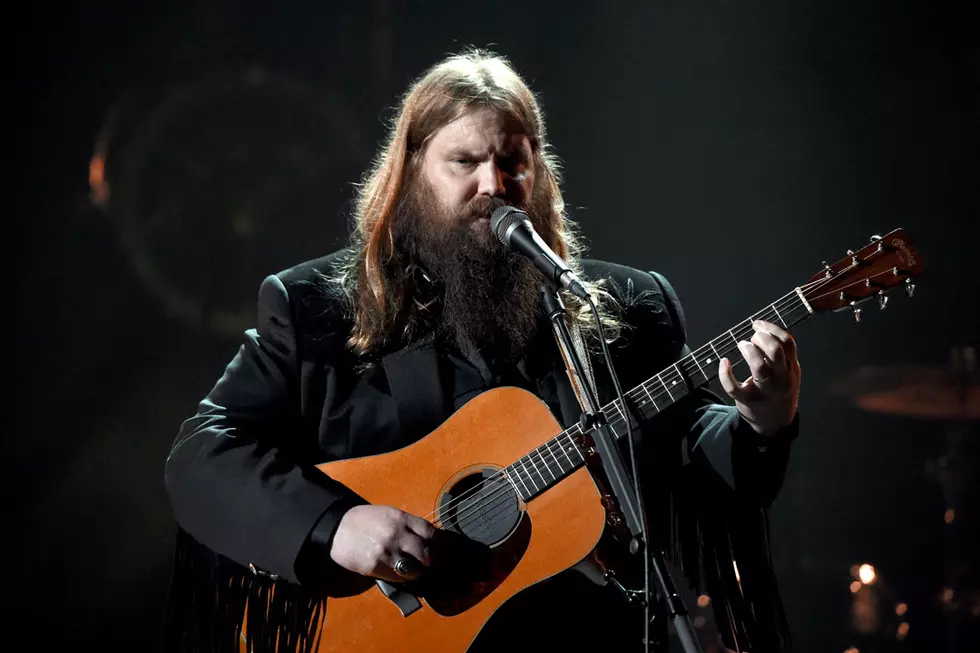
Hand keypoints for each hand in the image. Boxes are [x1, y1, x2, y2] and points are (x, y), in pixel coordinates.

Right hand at [329, 505, 434, 582]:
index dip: (434, 542)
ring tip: (412, 570)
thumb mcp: (388, 515)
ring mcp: (386, 552)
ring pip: (414, 570)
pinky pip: (397, 578)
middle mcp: (396, 535)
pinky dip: (401, 578)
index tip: (433, 547)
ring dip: (416, 572)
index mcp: (401, 519)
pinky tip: (397, 573)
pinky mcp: (375, 567)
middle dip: (428, 560)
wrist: (337, 528)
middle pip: (425, 553)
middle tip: (426, 562)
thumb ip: (407, 526)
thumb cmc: (365, 520)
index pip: (429, 532)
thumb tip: (425, 540)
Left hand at [718, 320, 800, 435]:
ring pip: (759, 367)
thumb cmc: (779, 391)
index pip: (787, 343)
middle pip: (775, 351)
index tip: (757, 324)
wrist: (774, 423)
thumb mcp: (789, 372)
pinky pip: (734, 387)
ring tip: (742, 345)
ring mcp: (765, 390)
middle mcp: (781, 379)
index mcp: (791, 369)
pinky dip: (726, 373)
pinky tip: (724, 362)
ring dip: (749, 351)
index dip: (772, 328)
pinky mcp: (748, 400)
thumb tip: (766, 330)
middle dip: (761, 338)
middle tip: (751, 338)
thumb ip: (783, 355)